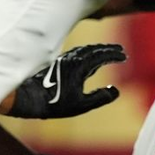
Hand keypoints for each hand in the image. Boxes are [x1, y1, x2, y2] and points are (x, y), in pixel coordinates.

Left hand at [8, 43, 126, 118]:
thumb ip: (100, 98)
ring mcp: (65, 58)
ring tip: (108, 53)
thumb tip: (115, 91)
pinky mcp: (59, 62)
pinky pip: (78, 52)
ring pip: (86, 49)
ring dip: (98, 49)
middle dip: (108, 49)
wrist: (30, 97)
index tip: (125, 56)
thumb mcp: (81, 105)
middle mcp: (73, 58)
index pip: (101, 55)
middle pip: (94, 49)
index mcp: (80, 65)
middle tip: (120, 51)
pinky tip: (89, 58)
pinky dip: (88, 52)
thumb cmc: (54, 103)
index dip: (114, 55)